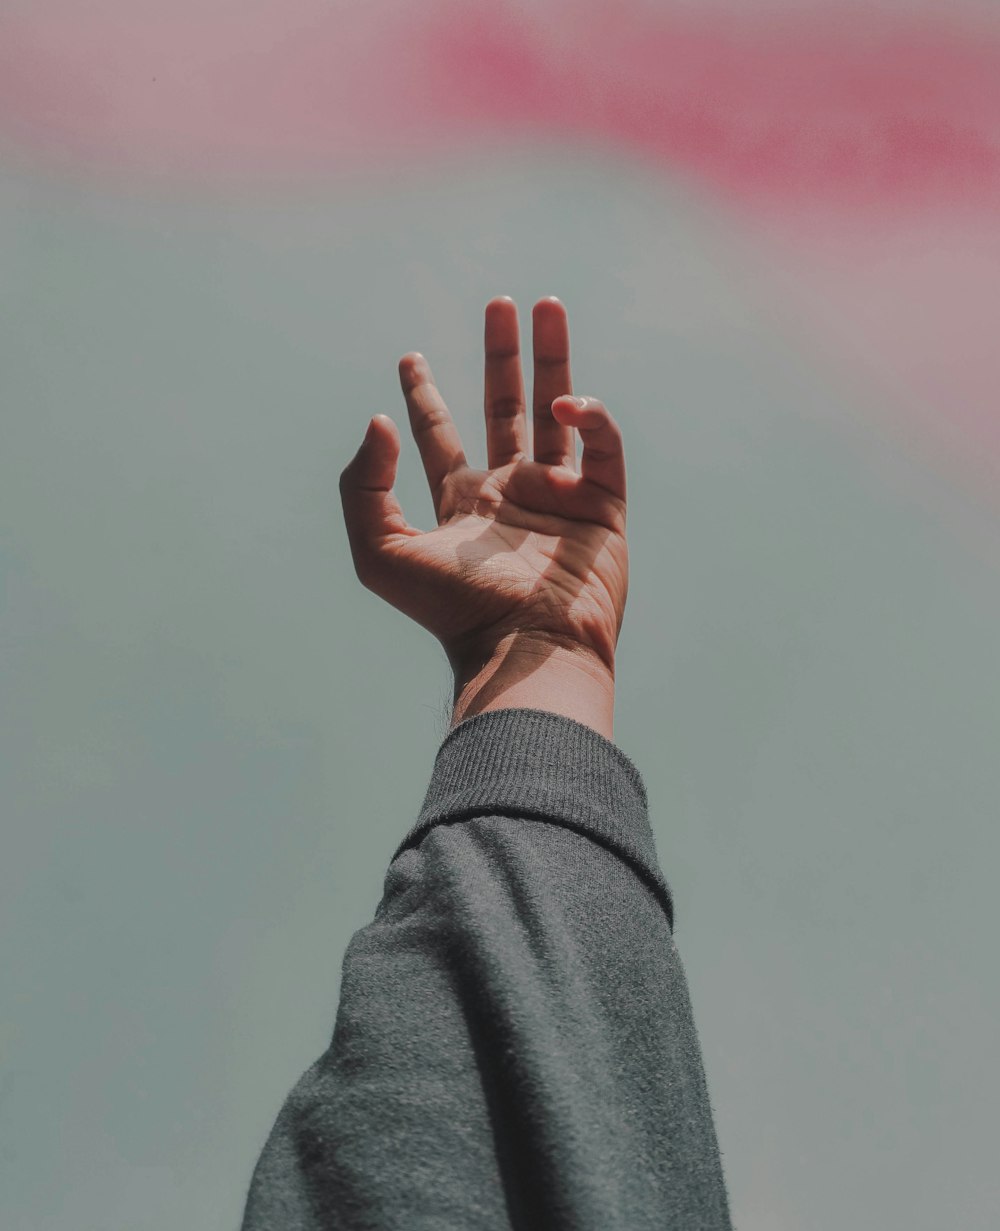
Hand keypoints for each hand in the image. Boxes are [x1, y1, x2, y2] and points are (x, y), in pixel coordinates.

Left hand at [338, 296, 628, 679]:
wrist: (525, 648)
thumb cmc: (451, 609)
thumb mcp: (380, 552)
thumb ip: (363, 485)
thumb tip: (377, 422)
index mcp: (461, 502)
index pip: (438, 435)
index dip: (421, 395)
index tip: (408, 357)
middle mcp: (510, 492)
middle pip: (504, 408)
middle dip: (500, 357)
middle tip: (499, 305)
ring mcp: (558, 496)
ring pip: (558, 412)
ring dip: (553, 358)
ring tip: (547, 304)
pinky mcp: (603, 506)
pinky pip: (602, 446)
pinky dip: (591, 416)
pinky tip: (569, 405)